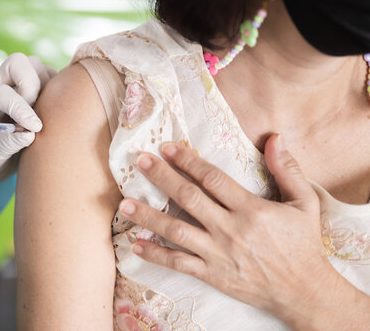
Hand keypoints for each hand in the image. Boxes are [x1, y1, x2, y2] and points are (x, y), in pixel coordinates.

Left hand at [0, 53, 56, 185]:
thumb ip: (5, 145)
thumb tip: (30, 133)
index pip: (1, 93)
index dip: (21, 108)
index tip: (35, 128)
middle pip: (18, 62)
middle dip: (33, 86)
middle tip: (36, 116)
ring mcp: (16, 83)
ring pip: (37, 67)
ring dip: (47, 88)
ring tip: (44, 116)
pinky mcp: (34, 87)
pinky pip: (52, 77)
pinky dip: (57, 92)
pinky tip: (54, 113)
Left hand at [117, 134, 366, 328]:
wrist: (303, 291)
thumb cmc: (303, 244)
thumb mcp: (305, 203)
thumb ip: (288, 169)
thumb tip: (275, 137)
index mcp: (251, 209)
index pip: (212, 179)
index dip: (188, 161)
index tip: (168, 147)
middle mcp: (230, 229)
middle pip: (188, 198)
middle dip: (162, 178)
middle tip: (140, 162)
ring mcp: (218, 254)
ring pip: (176, 231)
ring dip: (148, 216)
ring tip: (124, 203)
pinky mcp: (212, 275)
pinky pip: (179, 263)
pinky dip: (157, 254)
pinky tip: (137, 245)